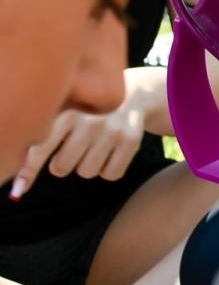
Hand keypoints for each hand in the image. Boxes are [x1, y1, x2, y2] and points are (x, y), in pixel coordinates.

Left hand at [12, 101, 149, 196]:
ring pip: (87, 173)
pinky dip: (109, 170)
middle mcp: (90, 122)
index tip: (20, 188)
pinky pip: (111, 175)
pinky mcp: (131, 141)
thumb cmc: (85, 114)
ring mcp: (113, 132)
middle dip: (63, 165)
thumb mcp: (64, 117)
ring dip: (87, 166)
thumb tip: (21, 182)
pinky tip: (111, 153)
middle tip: (71, 152)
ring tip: (94, 148)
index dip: (28, 171)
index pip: (41, 149)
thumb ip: (42, 142)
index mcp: (67, 114)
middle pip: (61, 168)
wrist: (130, 96)